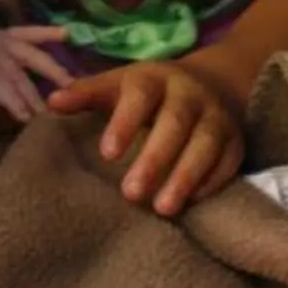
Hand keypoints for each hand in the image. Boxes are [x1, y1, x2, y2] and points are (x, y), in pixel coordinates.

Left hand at [0, 22, 75, 120]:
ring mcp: (8, 40)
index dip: (12, 101)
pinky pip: (33, 32)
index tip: (27, 117)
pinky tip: (66, 34)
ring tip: (71, 85)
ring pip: (33, 56)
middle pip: (18, 77)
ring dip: (52, 71)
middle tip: (52, 114)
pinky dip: (49, 32)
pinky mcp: (15, 33)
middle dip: (34, 97)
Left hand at [46, 59, 243, 215]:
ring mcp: (217, 117)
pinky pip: (228, 162)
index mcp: (155, 79)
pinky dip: (211, 183)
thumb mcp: (119, 85)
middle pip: (176, 122)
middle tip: (130, 193)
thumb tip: (51, 102)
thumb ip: (87, 94)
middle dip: (155, 158)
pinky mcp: (236, 141)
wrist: (213, 83)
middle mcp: (189, 95)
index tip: (106, 153)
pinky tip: (190, 204)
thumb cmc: (149, 93)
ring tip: (162, 209)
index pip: (141, 95)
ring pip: (206, 145)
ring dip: (185, 176)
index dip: (126, 122)